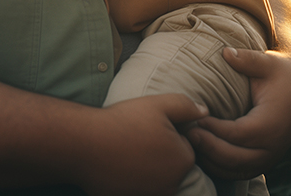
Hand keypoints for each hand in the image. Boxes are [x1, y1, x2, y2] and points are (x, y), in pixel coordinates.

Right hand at [77, 94, 206, 195]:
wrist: (85, 144)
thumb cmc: (122, 121)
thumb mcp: (157, 104)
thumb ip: (186, 106)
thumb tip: (205, 112)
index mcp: (182, 160)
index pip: (184, 148)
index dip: (168, 135)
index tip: (148, 128)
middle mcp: (172, 184)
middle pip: (171, 167)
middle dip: (159, 154)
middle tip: (136, 139)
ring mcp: (152, 195)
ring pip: (156, 179)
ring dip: (146, 168)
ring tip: (126, 151)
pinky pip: (139, 189)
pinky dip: (132, 180)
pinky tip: (118, 166)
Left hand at [186, 47, 290, 179]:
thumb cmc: (279, 73)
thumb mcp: (266, 61)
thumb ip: (247, 58)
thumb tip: (226, 52)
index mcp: (273, 123)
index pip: (239, 134)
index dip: (214, 128)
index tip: (195, 116)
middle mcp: (274, 145)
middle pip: (236, 157)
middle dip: (208, 146)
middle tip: (186, 131)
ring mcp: (269, 157)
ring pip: (236, 169)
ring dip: (211, 159)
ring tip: (190, 141)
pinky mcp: (263, 160)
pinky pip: (239, 173)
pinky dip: (219, 167)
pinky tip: (201, 151)